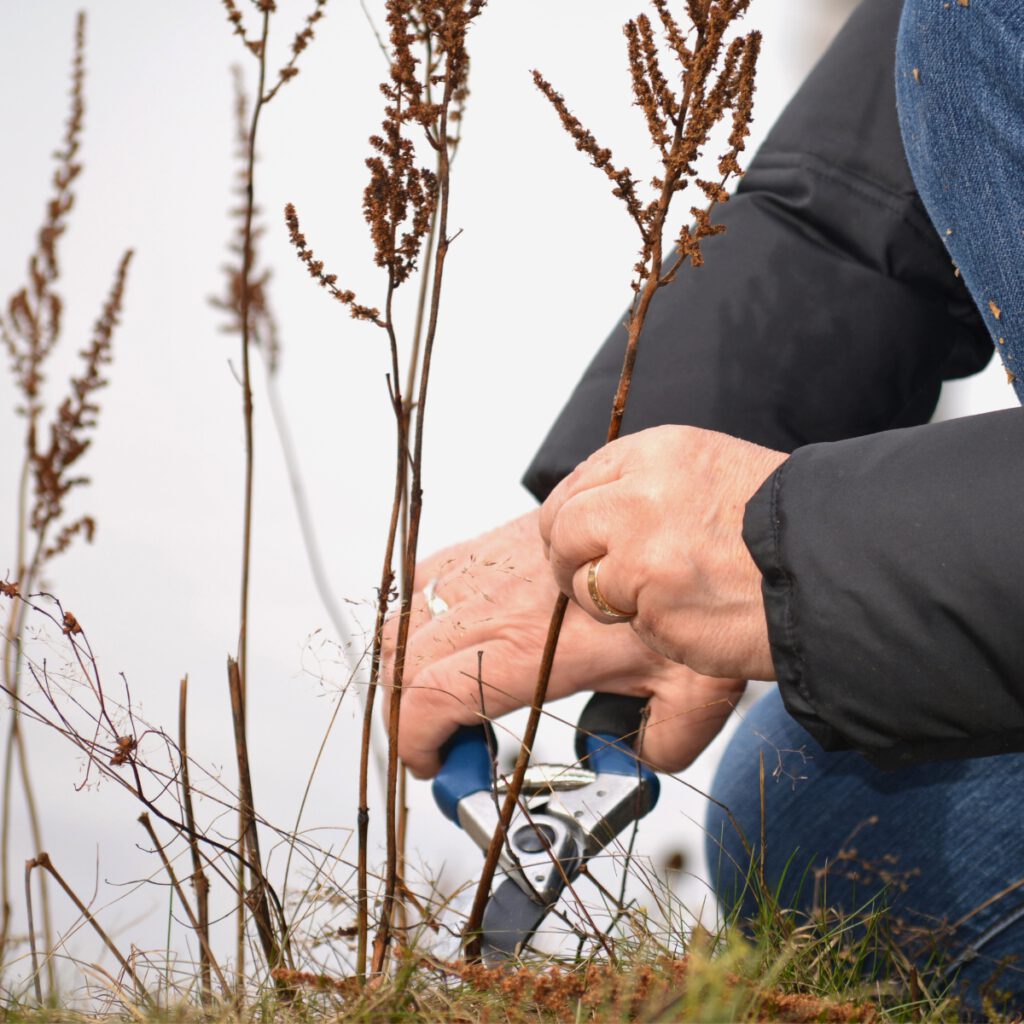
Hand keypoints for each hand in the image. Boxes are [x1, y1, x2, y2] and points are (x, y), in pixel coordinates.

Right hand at [384, 509, 746, 776]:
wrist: (706, 517)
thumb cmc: (701, 592)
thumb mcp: (694, 689)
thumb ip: (660, 743)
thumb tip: (634, 763)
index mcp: (537, 648)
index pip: (436, 695)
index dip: (415, 737)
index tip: (433, 763)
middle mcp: (505, 602)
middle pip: (407, 657)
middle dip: (404, 708)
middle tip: (442, 738)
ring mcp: (498, 563)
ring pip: (409, 612)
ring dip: (407, 659)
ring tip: (437, 689)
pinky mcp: (504, 537)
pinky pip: (430, 573)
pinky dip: (420, 610)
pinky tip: (444, 632)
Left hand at [539, 425, 786, 679]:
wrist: (834, 566)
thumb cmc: (777, 521)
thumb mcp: (708, 468)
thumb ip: (642, 482)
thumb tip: (586, 508)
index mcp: (654, 453)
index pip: (576, 485)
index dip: (569, 518)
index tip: (573, 539)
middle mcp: (638, 499)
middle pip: (561, 532)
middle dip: (569, 560)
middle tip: (587, 578)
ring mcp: (641, 559)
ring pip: (585, 585)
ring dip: (609, 599)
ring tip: (661, 596)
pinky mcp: (653, 612)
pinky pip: (628, 624)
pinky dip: (650, 626)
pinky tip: (693, 613)